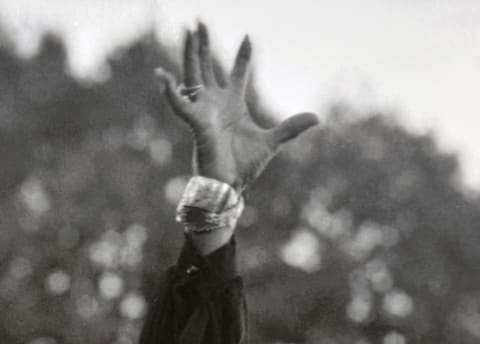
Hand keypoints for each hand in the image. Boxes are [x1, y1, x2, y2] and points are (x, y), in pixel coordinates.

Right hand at [156, 23, 318, 190]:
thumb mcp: (272, 142)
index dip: (243, 56)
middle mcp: (215, 104)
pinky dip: (169, 91)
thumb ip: (291, 127)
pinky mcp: (195, 123)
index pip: (237, 73)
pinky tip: (162, 75)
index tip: (248, 38)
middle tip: (198, 21)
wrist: (230, 186)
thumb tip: (317, 118)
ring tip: (186, 30)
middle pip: (206, 66)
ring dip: (188, 53)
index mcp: (233, 105)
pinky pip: (179, 105)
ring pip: (192, 75)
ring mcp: (203, 111)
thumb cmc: (244, 167)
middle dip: (203, 44)